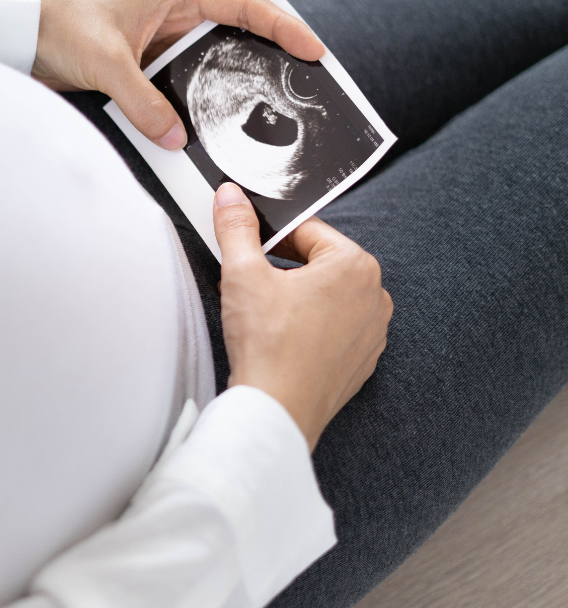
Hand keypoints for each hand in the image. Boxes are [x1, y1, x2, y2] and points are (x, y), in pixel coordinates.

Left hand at [29, 0, 323, 149]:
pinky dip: (198, 103)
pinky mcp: (146, 65)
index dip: (284, 28)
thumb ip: (143, 101)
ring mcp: (162, 41)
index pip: (245, 8)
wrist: (20, 34)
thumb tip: (177, 139)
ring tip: (265, 116)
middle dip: (269, 61)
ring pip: (211, 65)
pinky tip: (210, 128)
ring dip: (232, 87)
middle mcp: (175, 14)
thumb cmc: (60, 27)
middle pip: (237, 36)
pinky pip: (183, 84)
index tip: (315, 53)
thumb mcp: (106, 62)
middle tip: (302, 90)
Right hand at [213, 183, 391, 449]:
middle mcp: (375, 296)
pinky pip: (335, 328)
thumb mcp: (242, 273)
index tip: (249, 246)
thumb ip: (237, 226)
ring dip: (297, 295)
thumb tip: (232, 196)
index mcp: (355, 265)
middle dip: (283, 266)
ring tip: (264, 312)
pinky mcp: (362, 361)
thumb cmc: (268, 345)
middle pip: (319, 262)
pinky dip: (310, 326)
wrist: (276, 410)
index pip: (306, 231)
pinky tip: (281, 337)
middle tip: (251, 281)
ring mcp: (373, 332)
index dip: (270, 234)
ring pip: (327, 295)